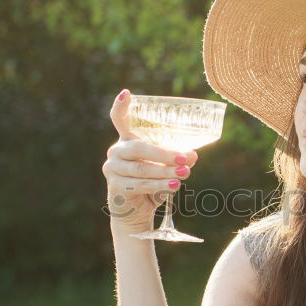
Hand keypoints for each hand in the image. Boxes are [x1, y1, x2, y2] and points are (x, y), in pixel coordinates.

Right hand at [103, 88, 197, 233]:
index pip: (119, 119)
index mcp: (127, 140)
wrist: (136, 212)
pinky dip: (160, 186)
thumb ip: (178, 159)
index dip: (121, 106)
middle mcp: (116, 151)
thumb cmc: (152, 184)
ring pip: (142, 169)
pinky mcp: (115, 187)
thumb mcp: (166, 169)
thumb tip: (192, 154)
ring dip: (166, 172)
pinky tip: (174, 186)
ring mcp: (112, 169)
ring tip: (184, 174)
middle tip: (184, 158)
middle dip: (164, 153)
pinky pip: (140, 185)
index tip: (126, 93)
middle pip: (139, 147)